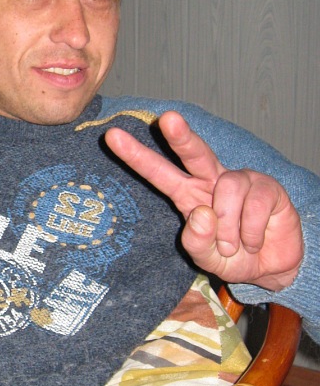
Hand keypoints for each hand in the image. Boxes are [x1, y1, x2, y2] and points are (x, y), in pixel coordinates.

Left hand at [104, 111, 303, 291]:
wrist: (273, 266)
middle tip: (167, 119)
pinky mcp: (268, 187)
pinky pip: (254, 205)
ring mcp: (241, 180)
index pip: (158, 172)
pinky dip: (251, 232)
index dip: (136, 156)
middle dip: (181, 136)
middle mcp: (211, 180)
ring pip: (228, 189)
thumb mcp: (206, 258)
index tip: (112, 137)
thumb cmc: (232, 256)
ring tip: (235, 246)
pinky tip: (254, 241)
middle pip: (195, 152)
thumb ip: (197, 242)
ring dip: (229, 228)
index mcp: (187, 194)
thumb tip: (202, 213)